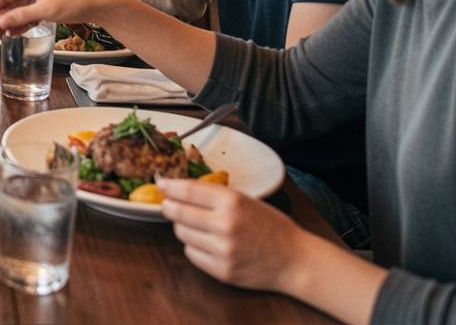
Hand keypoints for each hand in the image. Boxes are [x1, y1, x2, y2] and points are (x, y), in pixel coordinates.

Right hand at [0, 0, 109, 40]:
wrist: (97, 3)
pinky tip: (13, 33)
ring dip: (7, 24)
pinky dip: (19, 24)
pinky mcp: (43, 5)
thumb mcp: (44, 10)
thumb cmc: (74, 1)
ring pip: (15, 11)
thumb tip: (1, 23)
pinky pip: (26, 15)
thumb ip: (20, 16)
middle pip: (6, 4)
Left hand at [160, 178, 309, 292]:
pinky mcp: (221, 270)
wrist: (294, 260)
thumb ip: (216, 195)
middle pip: (178, 212)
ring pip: (182, 233)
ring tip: (198, 226)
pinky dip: (194, 246)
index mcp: (233, 202)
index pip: (188, 190)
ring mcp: (222, 249)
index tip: (160, 183)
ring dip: (183, 227)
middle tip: (168, 204)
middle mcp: (225, 224)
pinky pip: (191, 253)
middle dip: (169, 206)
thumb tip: (180, 188)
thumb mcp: (247, 201)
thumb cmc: (272, 227)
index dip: (170, 186)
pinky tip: (207, 243)